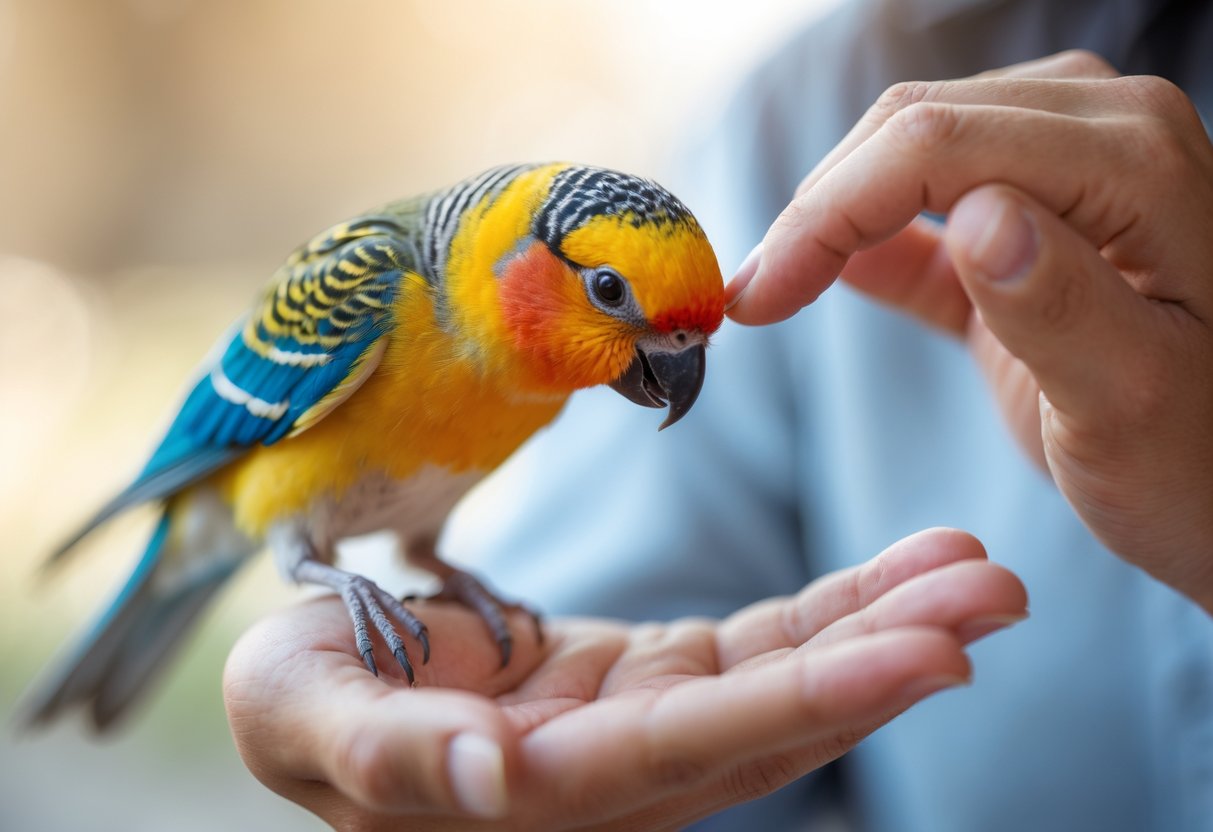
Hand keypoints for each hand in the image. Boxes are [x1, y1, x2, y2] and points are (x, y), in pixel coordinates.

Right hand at [224, 528, 1025, 830]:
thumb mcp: (308, 716)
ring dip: (880, 623)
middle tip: (996, 593)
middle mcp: (614, 770)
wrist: (318, 684)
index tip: (927, 650)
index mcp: (540, 788)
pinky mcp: (647, 677)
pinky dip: (830, 607)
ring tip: (977, 569)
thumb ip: (397, 756)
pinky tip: (903, 571)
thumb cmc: (297, 701)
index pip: (694, 749)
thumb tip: (494, 781)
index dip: (810, 704)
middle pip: (771, 720)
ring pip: (780, 679)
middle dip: (886, 656)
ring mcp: (641, 723)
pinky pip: (754, 643)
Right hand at [726, 51, 1212, 612]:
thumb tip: (975, 217)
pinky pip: (931, 211)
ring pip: (909, 156)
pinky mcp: (1037, 228)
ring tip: (771, 292)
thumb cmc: (1203, 469)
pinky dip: (871, 241)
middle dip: (817, 212)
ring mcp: (1071, 173)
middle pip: (912, 132)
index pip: (934, 146)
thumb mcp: (1131, 403)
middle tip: (747, 302)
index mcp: (1132, 163)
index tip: (756, 299)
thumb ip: (1059, 303)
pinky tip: (822, 276)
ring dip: (833, 218)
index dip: (828, 213)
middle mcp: (1104, 137)